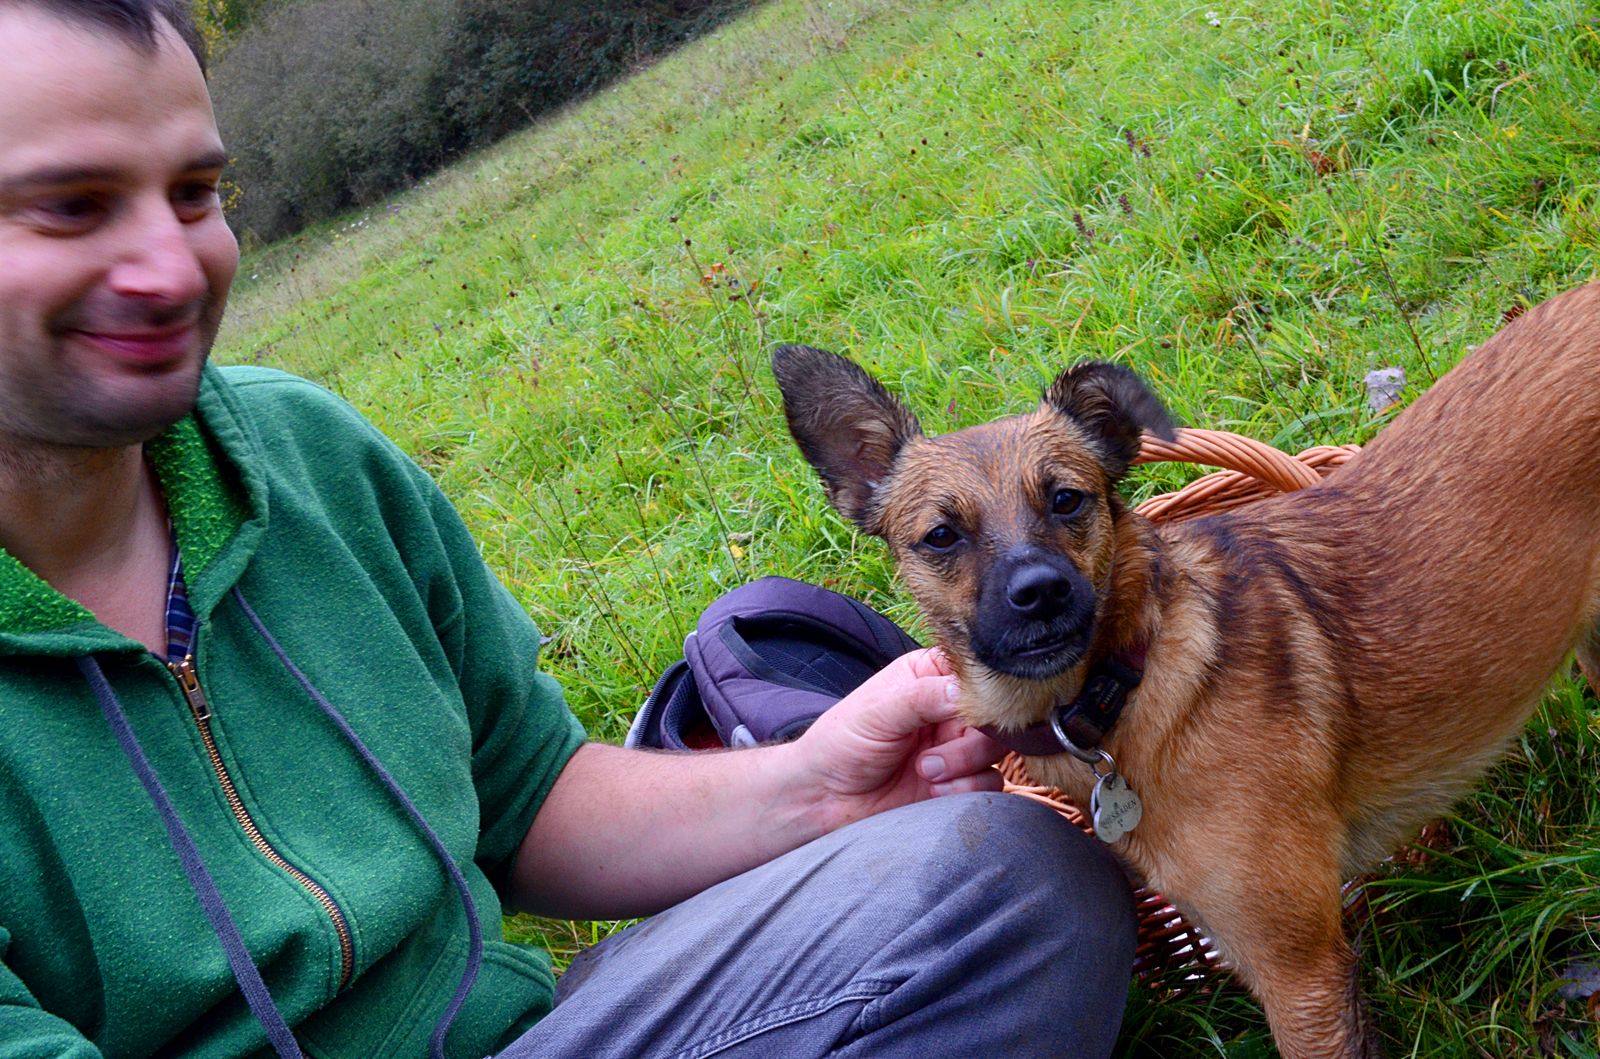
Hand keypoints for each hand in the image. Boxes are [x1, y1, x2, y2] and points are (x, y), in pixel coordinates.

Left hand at [784, 647, 1005, 832]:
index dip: (983, 689)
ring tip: (924, 771)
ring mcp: (957, 746)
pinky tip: (932, 790)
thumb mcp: (879, 711)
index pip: (978, 669)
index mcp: (930, 676)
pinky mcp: (960, 782)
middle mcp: (949, 708)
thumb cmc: (842, 744)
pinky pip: (990, 782)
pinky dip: (965, 789)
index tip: (969, 709)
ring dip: (964, 765)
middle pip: (996, 713)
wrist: (826, 800)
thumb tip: (968, 691)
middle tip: (932, 755)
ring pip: (996, 749)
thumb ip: (924, 697)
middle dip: (972, 738)